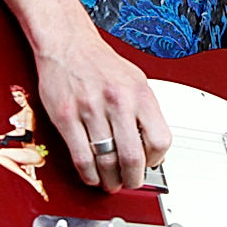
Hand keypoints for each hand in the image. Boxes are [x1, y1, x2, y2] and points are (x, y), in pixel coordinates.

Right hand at [33, 30, 169, 192]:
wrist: (68, 44)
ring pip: (106, 161)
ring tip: (111, 183)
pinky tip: (92, 176)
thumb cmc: (102, 64)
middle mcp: (118, 101)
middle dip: (133, 178)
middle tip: (130, 183)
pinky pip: (81, 157)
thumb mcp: (136, 81)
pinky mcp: (67, 117)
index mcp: (140, 93)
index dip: (156, 159)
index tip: (150, 164)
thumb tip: (153, 146)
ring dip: (110, 180)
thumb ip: (145, 112)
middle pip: (133, 156)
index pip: (160, 140)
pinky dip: (88, 174)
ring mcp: (91, 110)